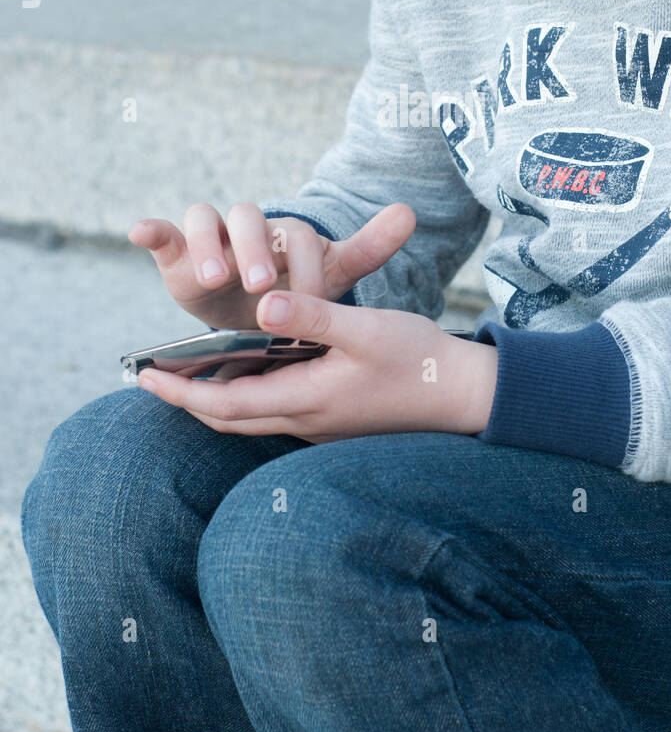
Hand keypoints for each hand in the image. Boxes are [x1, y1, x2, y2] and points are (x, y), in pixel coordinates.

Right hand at [127, 201, 416, 328]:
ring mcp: (212, 238)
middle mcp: (249, 228)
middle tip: (262, 285)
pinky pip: (163, 232)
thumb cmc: (294, 293)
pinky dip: (152, 229)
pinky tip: (141, 232)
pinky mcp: (177, 253)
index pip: (297, 234)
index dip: (303, 264)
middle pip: (250, 219)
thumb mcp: (333, 276)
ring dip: (211, 246)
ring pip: (206, 220)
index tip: (311, 299)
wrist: (250, 317)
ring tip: (218, 279)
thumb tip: (411, 210)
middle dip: (255, 250)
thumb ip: (368, 246)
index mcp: (288, 233)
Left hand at [136, 291, 498, 441]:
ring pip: (251, 417)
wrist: (465, 395)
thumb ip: (313, 315)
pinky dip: (247, 395)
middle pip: (228, 418)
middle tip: (149, 378)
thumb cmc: (418, 358)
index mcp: (306, 400)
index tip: (143, 376)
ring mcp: (320, 425)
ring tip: (186, 374)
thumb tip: (262, 306)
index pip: (224, 405)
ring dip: (214, 399)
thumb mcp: (366, 328)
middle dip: (186, 399)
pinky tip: (246, 373)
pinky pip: (275, 412)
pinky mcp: (334, 419)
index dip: (180, 392)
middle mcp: (306, 421)